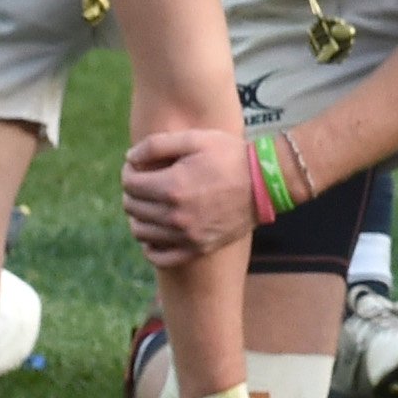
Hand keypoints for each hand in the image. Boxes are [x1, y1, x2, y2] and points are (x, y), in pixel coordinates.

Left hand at [124, 125, 267, 265]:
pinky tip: (156, 233)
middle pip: (132, 207)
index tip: (139, 167)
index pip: (129, 184)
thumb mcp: (196, 139)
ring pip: (141, 232)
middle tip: (146, 183)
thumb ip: (156, 145)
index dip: (130, 172)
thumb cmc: (232, 156)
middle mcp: (175, 215)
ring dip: (139, 216)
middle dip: (134, 192)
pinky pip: (160, 257)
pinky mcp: (198, 248)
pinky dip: (150, 247)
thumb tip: (130, 158)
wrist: (268, 182)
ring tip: (152, 205)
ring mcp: (186, 235)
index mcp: (171, 187)